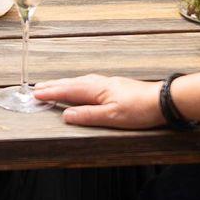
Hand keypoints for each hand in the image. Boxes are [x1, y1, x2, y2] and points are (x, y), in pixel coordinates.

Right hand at [31, 74, 162, 128]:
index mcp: (96, 90)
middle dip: (54, 85)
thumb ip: (87, 115)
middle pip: (72, 83)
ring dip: (65, 84)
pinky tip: (81, 86)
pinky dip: (78, 83)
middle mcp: (100, 83)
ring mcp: (109, 83)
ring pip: (80, 81)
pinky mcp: (116, 86)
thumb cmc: (140, 109)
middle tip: (37, 87)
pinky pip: (90, 82)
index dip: (51, 93)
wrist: (164, 100)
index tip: (36, 94)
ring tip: (54, 86)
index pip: (68, 91)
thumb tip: (66, 115)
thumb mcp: (111, 117)